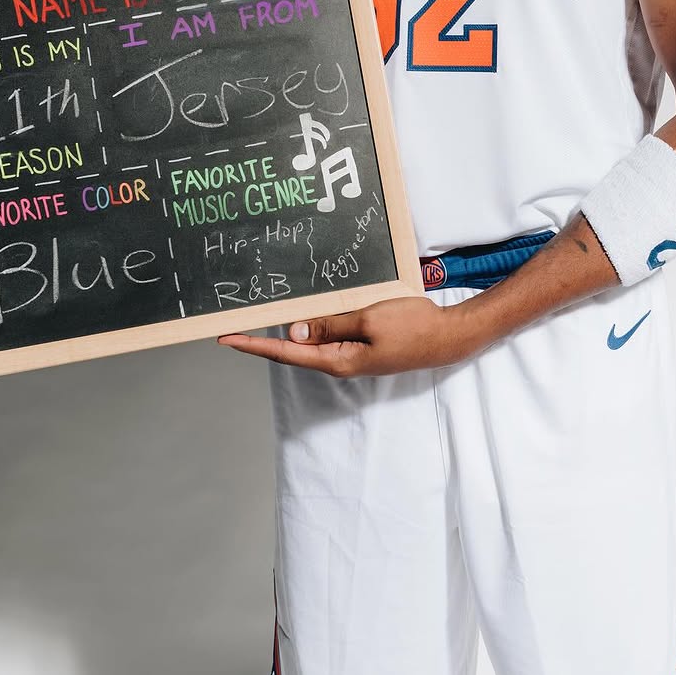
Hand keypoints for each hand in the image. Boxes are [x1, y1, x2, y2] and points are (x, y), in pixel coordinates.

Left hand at [217, 295, 478, 376]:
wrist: (448, 337)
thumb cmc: (412, 326)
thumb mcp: (368, 319)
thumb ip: (331, 324)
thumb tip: (294, 330)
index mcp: (338, 359)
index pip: (286, 351)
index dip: (255, 344)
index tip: (227, 338)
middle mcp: (341, 361)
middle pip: (295, 349)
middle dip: (264, 337)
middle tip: (236, 322)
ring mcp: (353, 356)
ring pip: (312, 341)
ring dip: (289, 329)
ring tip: (262, 314)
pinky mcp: (363, 346)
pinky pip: (330, 335)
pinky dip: (313, 325)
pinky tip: (305, 313)